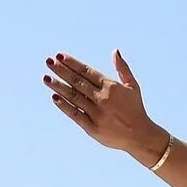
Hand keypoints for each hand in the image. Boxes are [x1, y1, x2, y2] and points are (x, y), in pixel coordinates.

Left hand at [44, 50, 163, 159]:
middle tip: (48, 62)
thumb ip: (123, 68)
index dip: (72, 63)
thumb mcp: (132, 86)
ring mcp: (96, 113)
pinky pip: (75, 114)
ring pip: (73, 97)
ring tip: (46, 78)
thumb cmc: (135, 109)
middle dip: (61, 71)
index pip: (87, 71)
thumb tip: (115, 51)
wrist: (140, 136)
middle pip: (77, 82)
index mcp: (111, 86)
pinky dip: (64, 106)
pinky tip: (54, 97)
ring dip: (58, 86)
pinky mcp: (92, 128)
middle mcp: (102, 98)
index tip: (59, 56)